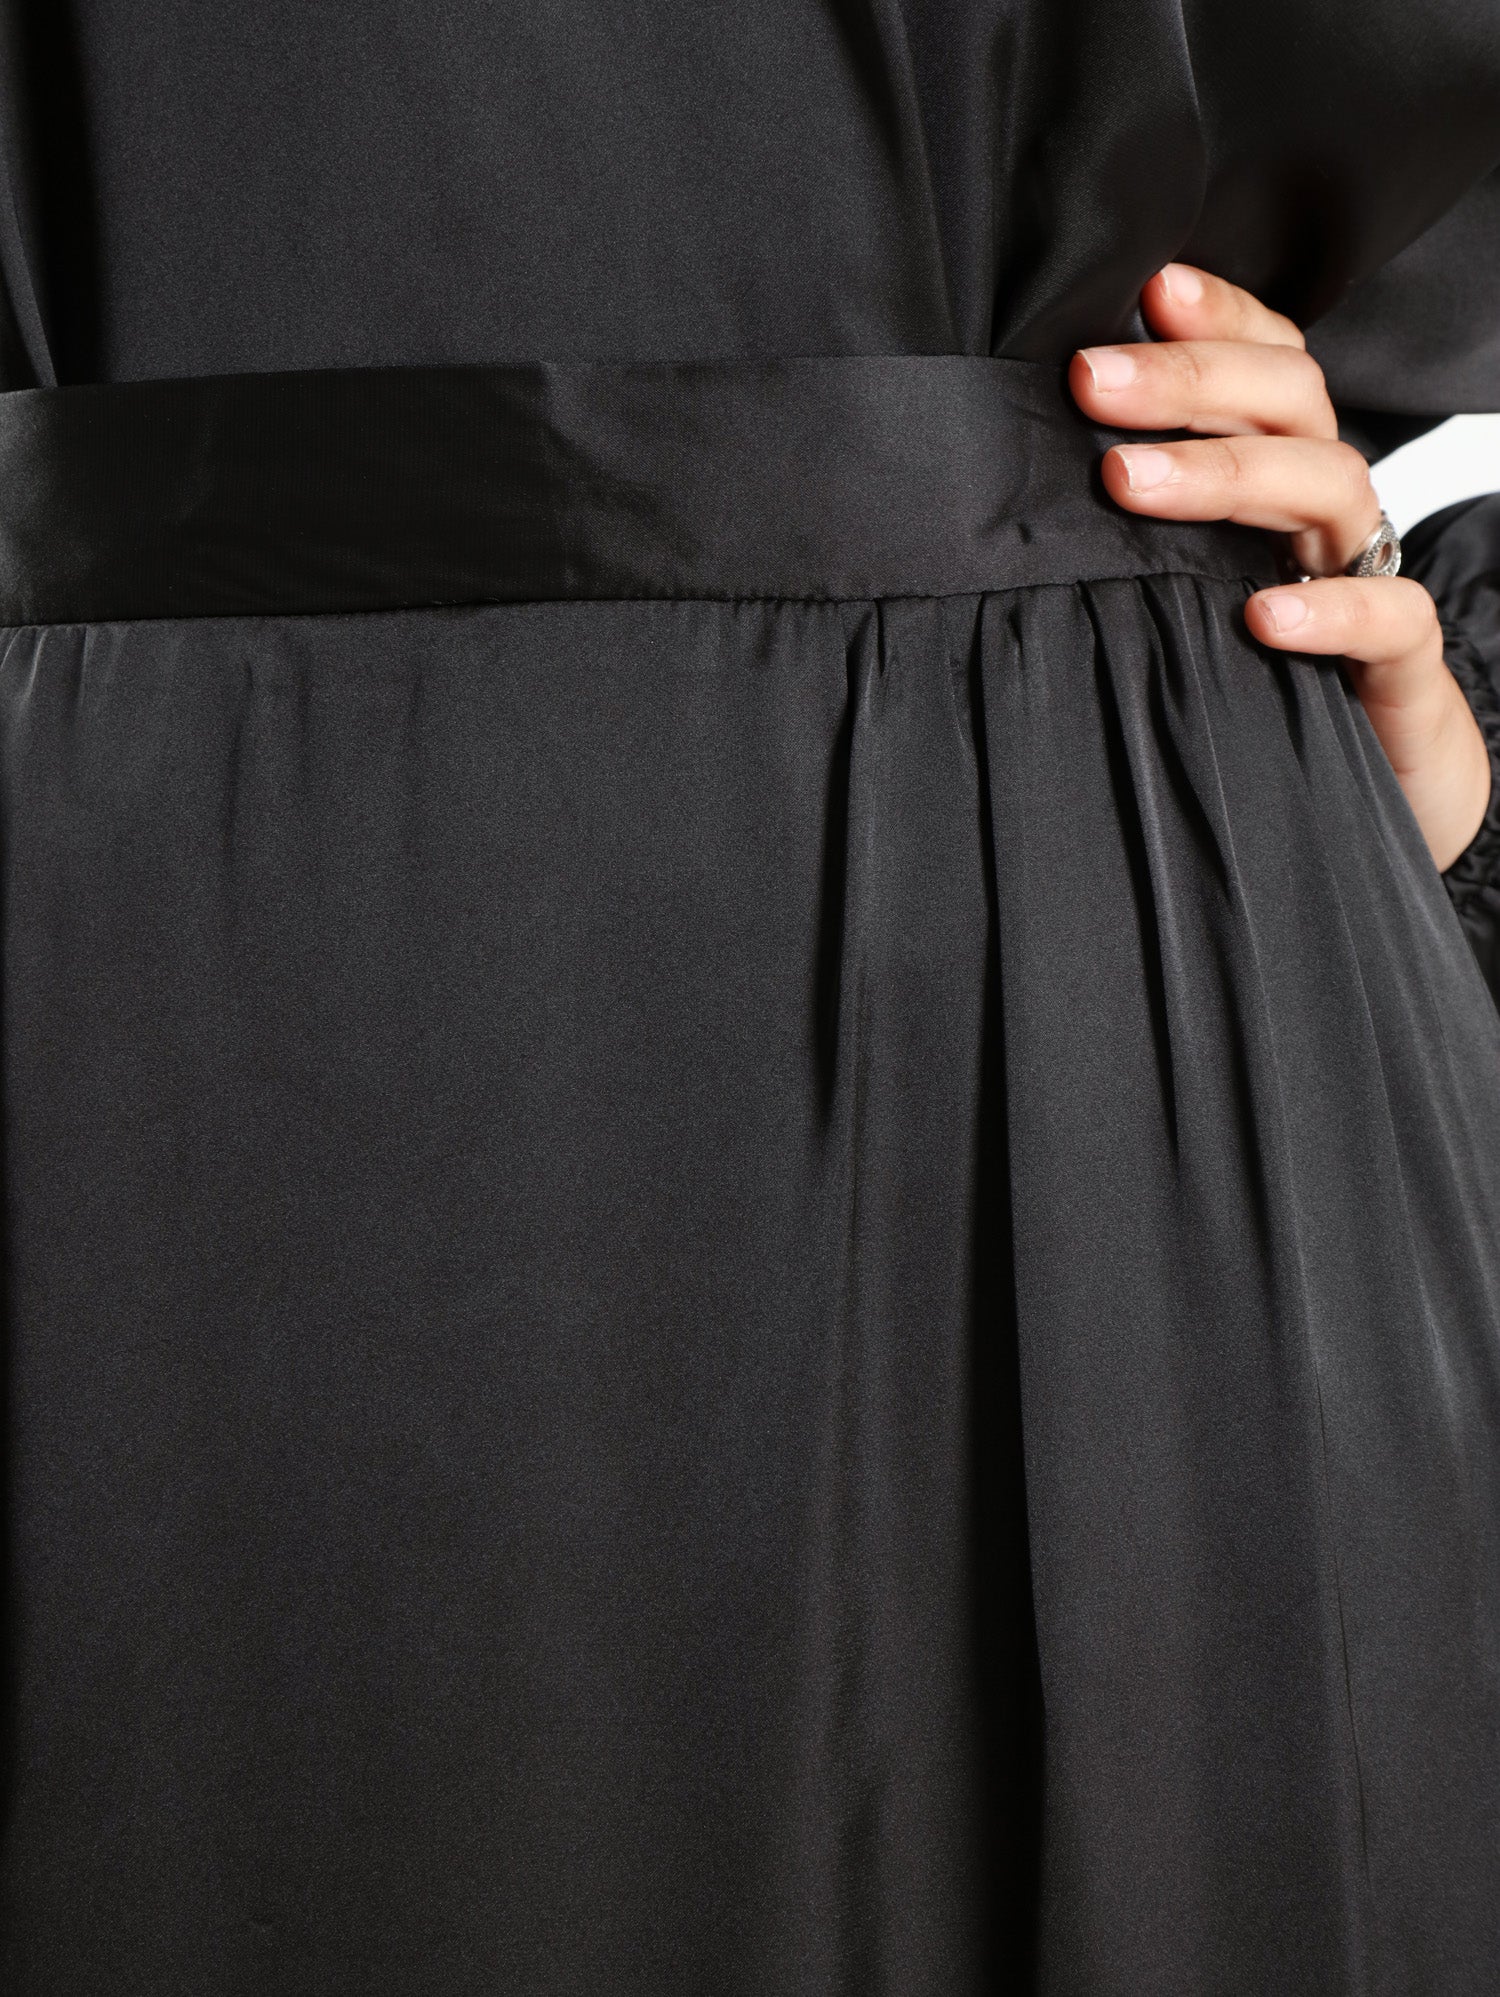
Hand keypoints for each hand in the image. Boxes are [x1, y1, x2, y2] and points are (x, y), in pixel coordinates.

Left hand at [1067, 263, 1491, 873]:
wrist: (1385, 766)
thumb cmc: (1256, 665)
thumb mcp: (1181, 579)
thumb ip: (1130, 523)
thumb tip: (1007, 482)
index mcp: (1277, 467)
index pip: (1264, 360)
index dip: (1217, 317)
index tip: (1144, 291)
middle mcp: (1324, 504)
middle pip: (1285, 399)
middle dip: (1188, 379)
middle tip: (1090, 379)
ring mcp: (1367, 572)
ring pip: (1327, 483)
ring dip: (1224, 473)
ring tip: (1129, 481)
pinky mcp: (1400, 659)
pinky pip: (1386, 615)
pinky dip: (1330, 609)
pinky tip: (1260, 615)